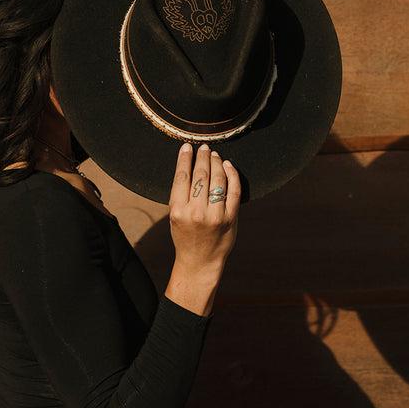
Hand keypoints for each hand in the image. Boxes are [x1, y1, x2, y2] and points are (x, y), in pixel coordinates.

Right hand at [168, 142, 240, 273]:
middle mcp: (196, 212)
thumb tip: (189, 165)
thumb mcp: (175, 216)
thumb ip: (181, 194)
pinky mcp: (231, 218)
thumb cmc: (185, 236)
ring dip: (216, 163)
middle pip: (201, 175)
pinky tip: (228, 165)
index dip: (185, 159)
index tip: (187, 147)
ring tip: (214, 155)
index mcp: (178, 211)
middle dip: (202, 157)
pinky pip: (234, 190)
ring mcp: (216, 215)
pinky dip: (232, 174)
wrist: (200, 260)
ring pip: (218, 180)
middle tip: (204, 147)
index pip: (182, 177)